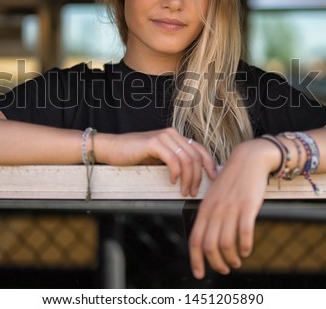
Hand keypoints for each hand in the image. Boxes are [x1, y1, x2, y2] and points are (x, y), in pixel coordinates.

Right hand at [98, 128, 217, 196]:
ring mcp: (164, 137)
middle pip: (196, 156)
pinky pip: (173, 159)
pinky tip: (172, 181)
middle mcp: (172, 134)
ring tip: (184, 190)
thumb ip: (175, 162)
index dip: (209, 164)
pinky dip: (176, 172)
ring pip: (187, 158)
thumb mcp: (159, 159)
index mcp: (176, 137)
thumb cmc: (134, 155)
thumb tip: (192, 177)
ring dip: (188, 178)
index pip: (200, 149)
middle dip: (198, 177)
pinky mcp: (154, 143)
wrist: (113, 149)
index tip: (213, 179)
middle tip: (193, 192)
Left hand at [187, 138, 279, 277]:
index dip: (196, 260)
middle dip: (216, 263)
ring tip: (236, 262)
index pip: (194, 240)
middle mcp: (215, 210)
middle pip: (210, 246)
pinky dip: (246, 246)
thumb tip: (208, 240)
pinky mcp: (248, 206)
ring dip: (231, 258)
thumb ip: (210, 216)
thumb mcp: (214, 197)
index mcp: (205, 209)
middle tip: (224, 269)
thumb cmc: (232, 180)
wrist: (249, 159)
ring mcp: (231, 208)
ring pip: (227, 243)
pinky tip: (247, 250)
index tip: (199, 273)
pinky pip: (245, 233)